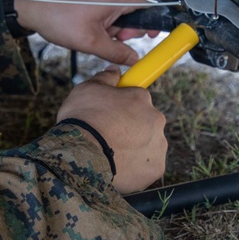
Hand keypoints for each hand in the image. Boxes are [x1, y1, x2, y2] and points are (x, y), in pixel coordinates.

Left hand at [12, 0, 156, 65]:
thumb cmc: (58, 18)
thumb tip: (134, 60)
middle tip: (117, 39)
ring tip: (99, 34)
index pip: (150, 2)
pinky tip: (92, 26)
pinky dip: (105, 15)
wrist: (30, 5)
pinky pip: (108, 1)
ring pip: (120, 5)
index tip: (149, 35)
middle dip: (130, 26)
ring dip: (116, 23)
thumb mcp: (90, 42)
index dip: (152, 21)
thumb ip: (117, 52)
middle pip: (136, 5)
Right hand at [56, 67, 167, 193]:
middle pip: (145, 122)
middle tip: (107, 134)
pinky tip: (117, 166)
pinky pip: (146, 166)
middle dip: (130, 127)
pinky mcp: (155, 169)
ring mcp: (158, 146)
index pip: (138, 98)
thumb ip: (105, 78)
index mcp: (141, 98)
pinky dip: (135, 167)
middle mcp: (156, 120)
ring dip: (133, 147)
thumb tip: (115, 70)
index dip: (124, 106)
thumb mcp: (87, 89)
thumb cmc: (82, 120)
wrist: (81, 156)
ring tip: (109, 152)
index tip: (114, 113)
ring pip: (147, 144)